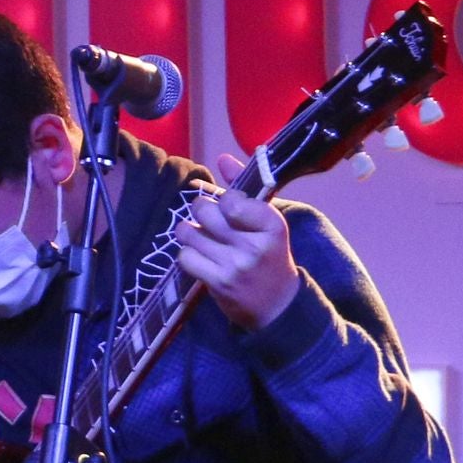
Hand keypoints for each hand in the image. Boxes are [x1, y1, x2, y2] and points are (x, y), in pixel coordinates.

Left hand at [174, 156, 298, 330]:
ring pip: (190, 232)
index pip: (232, 199)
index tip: (229, 207)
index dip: (223, 199)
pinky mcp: (217, 283)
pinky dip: (188, 254)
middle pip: (206, 211)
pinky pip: (185, 256)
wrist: (276, 304)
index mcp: (272, 224)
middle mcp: (254, 245)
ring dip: (190, 232)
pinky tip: (200, 256)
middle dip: (201, 210)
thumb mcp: (266, 221)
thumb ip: (244, 188)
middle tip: (208, 219)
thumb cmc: (269, 255)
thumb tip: (222, 158)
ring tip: (201, 236)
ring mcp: (235, 265)